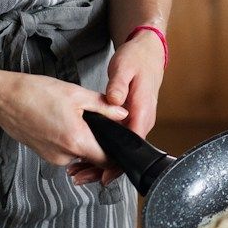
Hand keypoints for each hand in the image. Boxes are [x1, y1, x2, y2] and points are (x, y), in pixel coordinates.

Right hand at [0, 69, 127, 182]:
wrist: (3, 99)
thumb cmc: (34, 94)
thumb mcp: (76, 94)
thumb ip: (103, 106)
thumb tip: (122, 114)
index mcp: (76, 141)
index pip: (107, 161)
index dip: (117, 152)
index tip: (119, 140)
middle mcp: (64, 155)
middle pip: (93, 158)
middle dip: (99, 142)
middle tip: (99, 122)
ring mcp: (52, 157)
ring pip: (78, 154)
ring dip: (83, 141)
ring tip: (77, 119)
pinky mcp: (43, 154)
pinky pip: (64, 151)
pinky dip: (69, 140)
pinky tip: (63, 122)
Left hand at [87, 32, 166, 185]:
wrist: (148, 51)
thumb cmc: (138, 59)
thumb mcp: (125, 68)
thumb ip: (118, 86)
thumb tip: (113, 101)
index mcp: (142, 111)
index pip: (132, 145)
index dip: (117, 162)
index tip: (103, 175)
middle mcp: (142, 119)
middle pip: (125, 152)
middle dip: (104, 168)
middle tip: (81, 176)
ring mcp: (137, 120)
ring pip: (120, 148)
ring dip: (101, 161)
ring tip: (79, 170)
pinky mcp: (131, 118)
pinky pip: (118, 139)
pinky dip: (103, 148)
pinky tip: (88, 153)